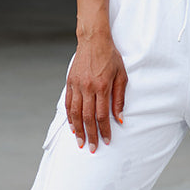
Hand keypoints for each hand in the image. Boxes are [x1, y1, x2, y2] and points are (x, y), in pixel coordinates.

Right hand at [66, 31, 127, 151]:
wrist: (93, 40)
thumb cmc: (110, 57)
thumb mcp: (121, 76)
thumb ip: (119, 98)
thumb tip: (119, 118)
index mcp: (102, 87)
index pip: (102, 115)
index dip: (105, 131)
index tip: (107, 141)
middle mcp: (87, 88)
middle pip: (88, 118)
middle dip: (90, 135)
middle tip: (92, 148)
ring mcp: (77, 85)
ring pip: (75, 113)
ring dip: (77, 130)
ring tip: (79, 142)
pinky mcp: (70, 82)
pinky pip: (68, 104)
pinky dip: (69, 117)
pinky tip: (72, 126)